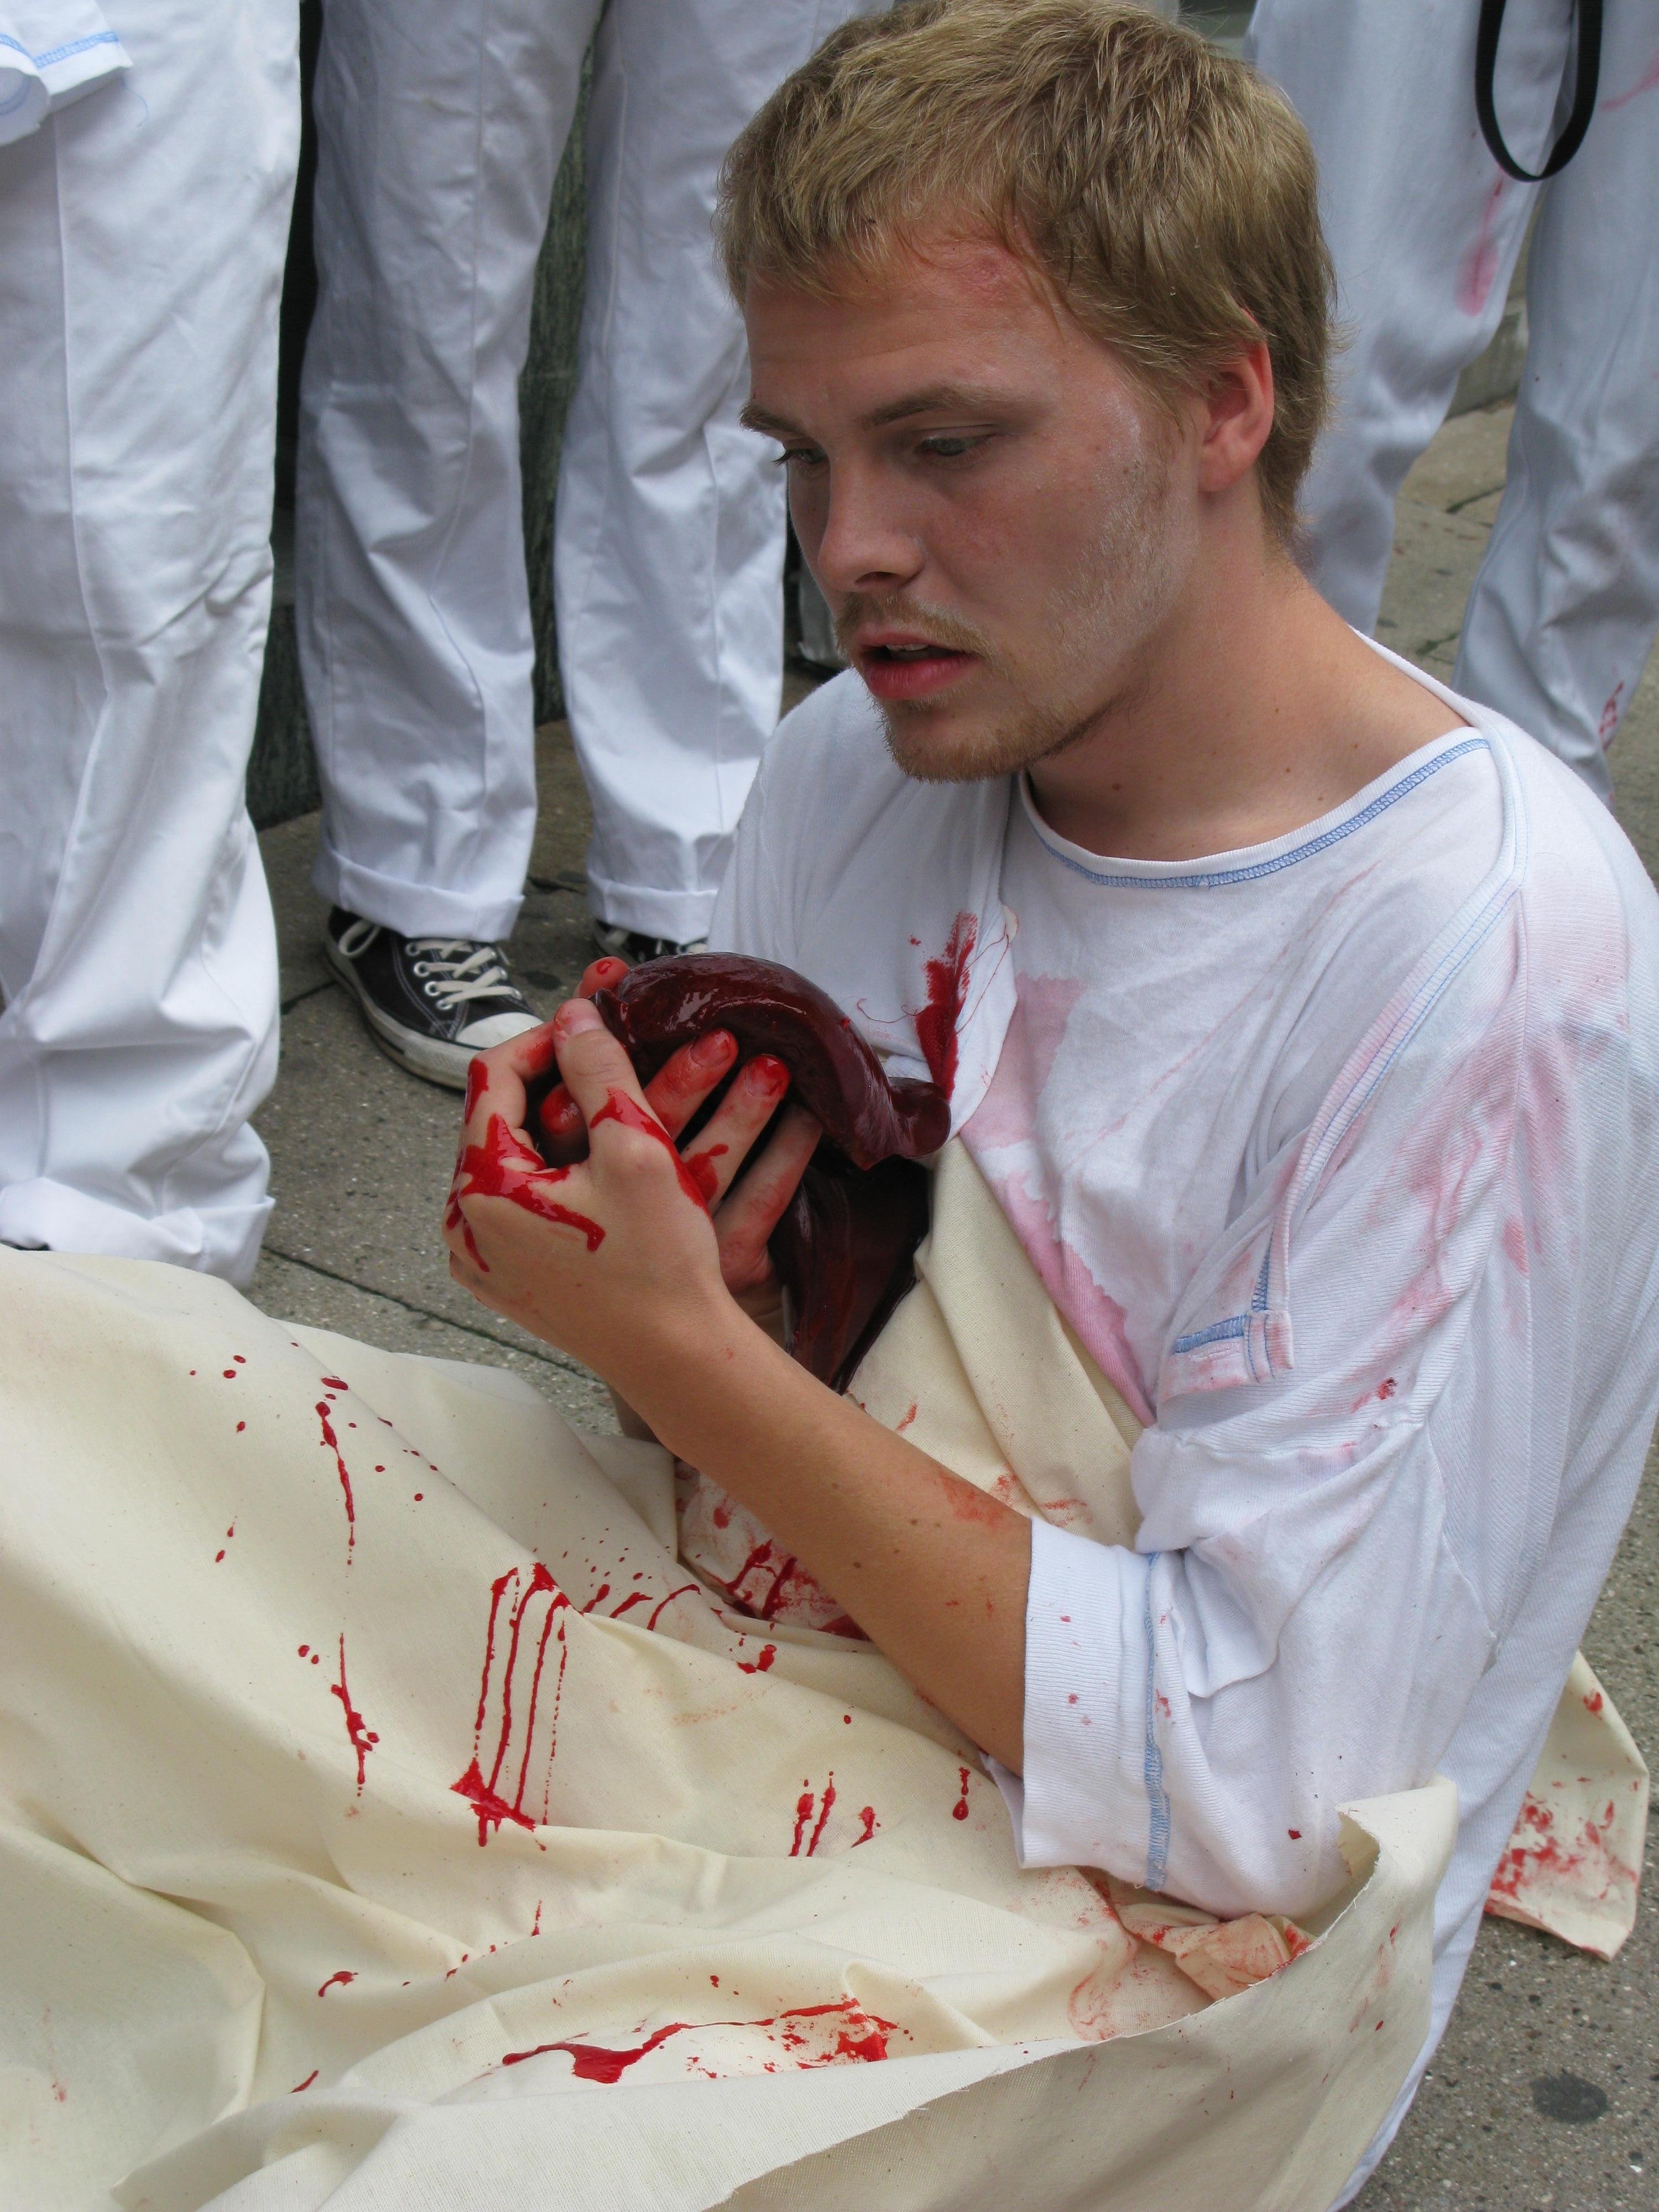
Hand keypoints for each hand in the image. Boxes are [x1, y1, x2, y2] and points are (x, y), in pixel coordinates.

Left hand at [442, 963, 819, 1381]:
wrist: (677, 1357)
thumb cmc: (660, 1263)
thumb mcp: (635, 1146)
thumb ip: (597, 1068)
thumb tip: (573, 1015)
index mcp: (481, 1190)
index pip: (492, 1079)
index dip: (542, 1039)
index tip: (590, 1025)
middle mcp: (463, 1228)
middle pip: (495, 1120)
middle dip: (548, 1081)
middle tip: (601, 1058)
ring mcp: (480, 1259)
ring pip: (507, 1161)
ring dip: (552, 1125)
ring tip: (605, 1105)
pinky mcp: (504, 1280)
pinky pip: (515, 1204)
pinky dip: (550, 1173)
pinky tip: (594, 1166)